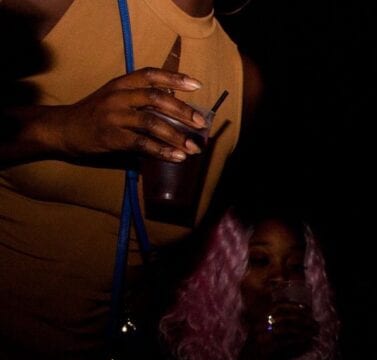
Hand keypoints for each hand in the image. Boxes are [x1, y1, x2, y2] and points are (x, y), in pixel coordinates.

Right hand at [51, 68, 205, 160]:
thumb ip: (139, 101)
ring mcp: (114, 116)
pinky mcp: (112, 138)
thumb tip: (173, 115)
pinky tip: (176, 157)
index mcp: (121, 83)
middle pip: (156, 98)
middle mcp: (119, 96)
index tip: (196, 85)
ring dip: (176, 136)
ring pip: (151, 122)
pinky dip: (162, 151)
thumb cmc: (95, 116)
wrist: (64, 129)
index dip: (175, 78)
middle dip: (182, 111)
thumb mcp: (115, 99)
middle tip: (200, 123)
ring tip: (193, 148)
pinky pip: (142, 144)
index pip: (151, 74)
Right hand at [251, 302, 317, 359]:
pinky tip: (307, 342)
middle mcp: (259, 326)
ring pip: (288, 329)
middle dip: (304, 319)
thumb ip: (274, 325)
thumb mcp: (262, 335)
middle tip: (316, 324)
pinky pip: (287, 343)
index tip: (307, 309)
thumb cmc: (257, 354)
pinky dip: (299, 341)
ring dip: (304, 330)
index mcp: (258, 320)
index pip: (278, 306)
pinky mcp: (267, 349)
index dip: (294, 306)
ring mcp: (262, 337)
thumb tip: (297, 318)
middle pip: (286, 317)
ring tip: (314, 333)